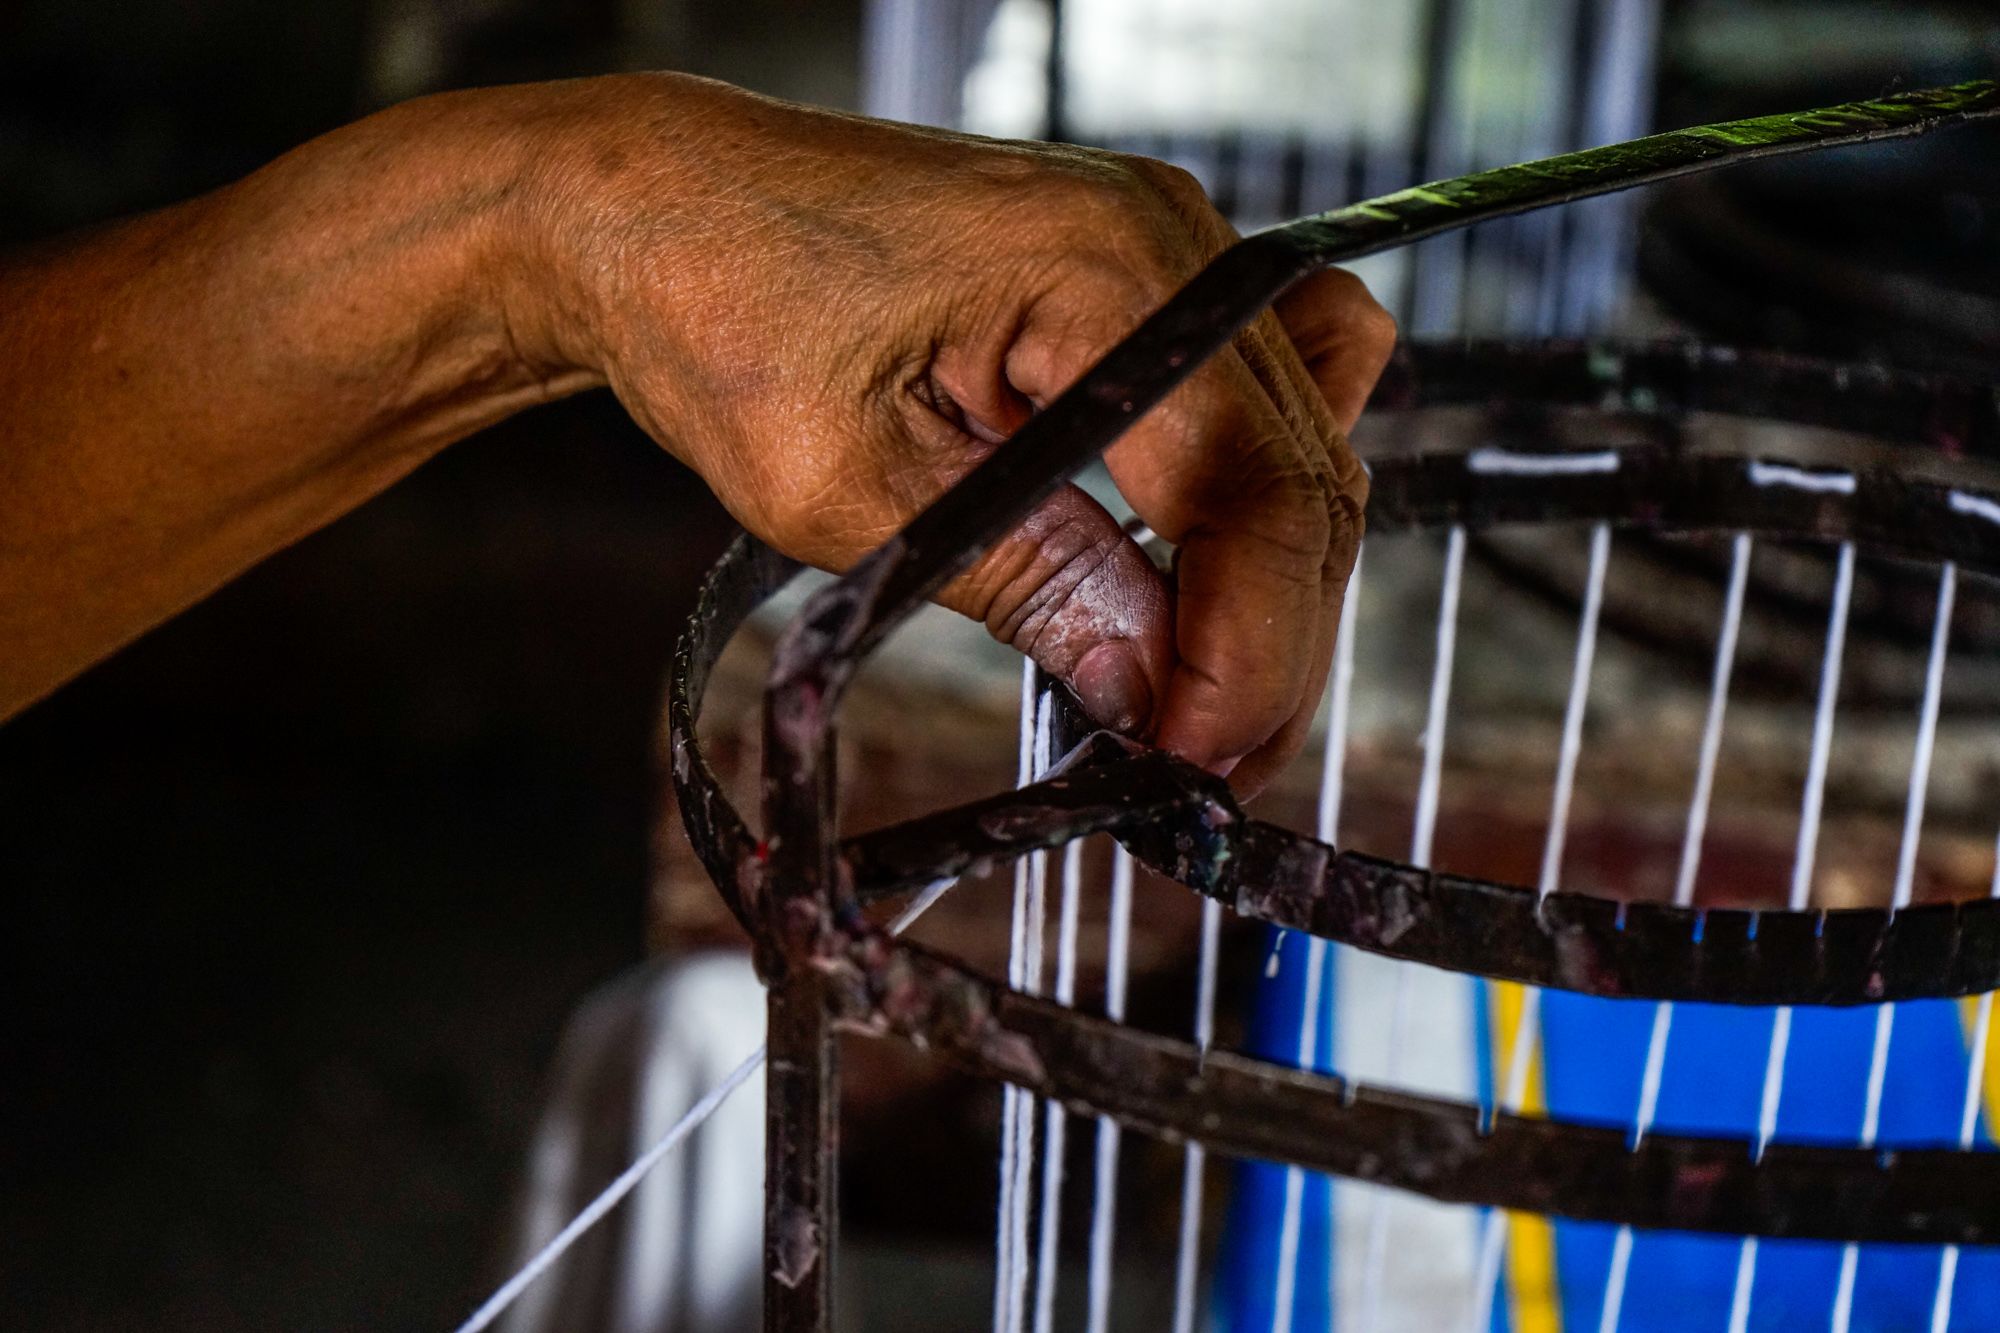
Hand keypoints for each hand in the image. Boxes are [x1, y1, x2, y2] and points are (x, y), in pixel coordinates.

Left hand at [517, 75, 1394, 794]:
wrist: (662, 208)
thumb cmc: (719, 309)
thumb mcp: (850, 487)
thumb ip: (1026, 578)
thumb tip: (1148, 688)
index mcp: (1102, 268)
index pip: (1248, 490)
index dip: (1244, 653)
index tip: (1191, 762)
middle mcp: (1167, 237)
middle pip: (1302, 475)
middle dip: (1266, 645)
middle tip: (1200, 765)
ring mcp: (1168, 248)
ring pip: (1303, 445)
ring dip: (1271, 585)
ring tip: (1197, 697)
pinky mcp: (1145, 277)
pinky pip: (1265, 393)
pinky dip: (1257, 497)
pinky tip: (1200, 568)